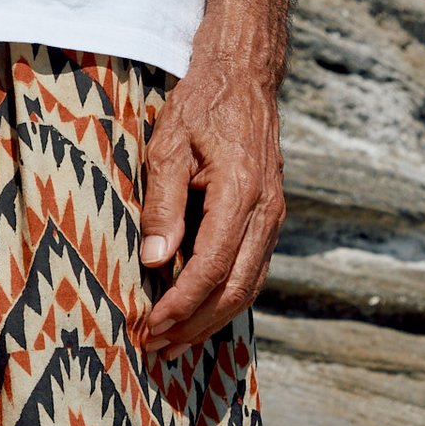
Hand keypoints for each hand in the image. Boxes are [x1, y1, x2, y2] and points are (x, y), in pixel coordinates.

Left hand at [138, 62, 283, 359]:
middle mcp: (266, 211)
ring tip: (174, 344)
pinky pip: (252, 270)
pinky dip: (225, 299)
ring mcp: (272, 217)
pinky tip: (198, 314)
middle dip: (195, 324)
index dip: (181, 303)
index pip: (212, 266)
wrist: (244, 77)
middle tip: (156, 347)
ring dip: (211, 320)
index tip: (151, 324)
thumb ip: (162, 203)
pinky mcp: (269, 219)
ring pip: (248, 286)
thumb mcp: (167, 146)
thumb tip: (155, 261)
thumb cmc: (200, 106)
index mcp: (241, 192)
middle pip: (235, 288)